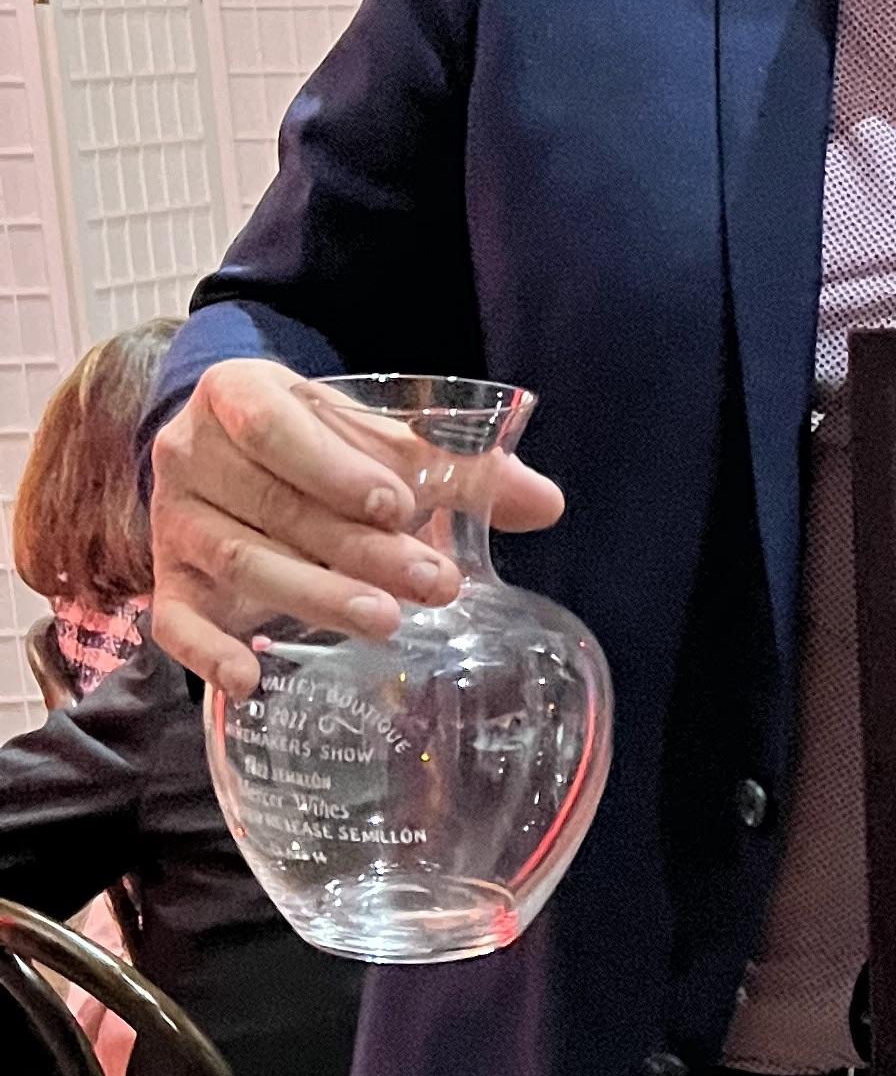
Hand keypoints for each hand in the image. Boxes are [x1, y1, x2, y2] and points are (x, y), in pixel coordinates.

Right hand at [149, 358, 564, 698]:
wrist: (231, 454)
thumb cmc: (316, 444)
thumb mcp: (376, 440)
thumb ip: (457, 467)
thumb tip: (547, 503)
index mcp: (237, 395)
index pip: (275, 426)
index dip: (335, 466)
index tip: (397, 504)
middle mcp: (192, 455)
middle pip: (276, 505)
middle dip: (361, 548)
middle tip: (434, 584)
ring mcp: (176, 522)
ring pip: (244, 561)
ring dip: (315, 596)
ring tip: (385, 623)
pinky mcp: (170, 581)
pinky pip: (175, 621)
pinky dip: (208, 653)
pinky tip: (250, 680)